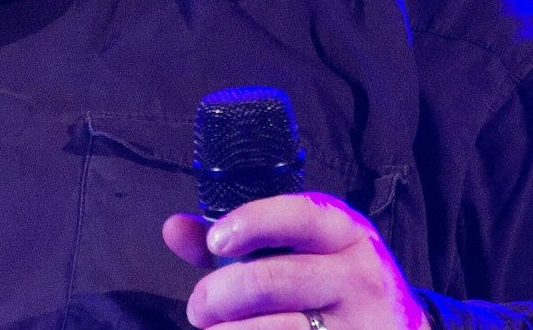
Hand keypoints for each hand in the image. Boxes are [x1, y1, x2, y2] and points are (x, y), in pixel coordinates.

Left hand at [162, 192, 426, 329]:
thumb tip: (173, 228)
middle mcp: (359, 277)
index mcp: (346, 233)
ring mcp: (359, 326)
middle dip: (215, 296)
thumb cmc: (331, 283)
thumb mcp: (303, 248)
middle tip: (198, 307)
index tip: (217, 243)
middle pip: (269, 281)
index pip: (299, 215)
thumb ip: (238, 238)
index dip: (252, 223)